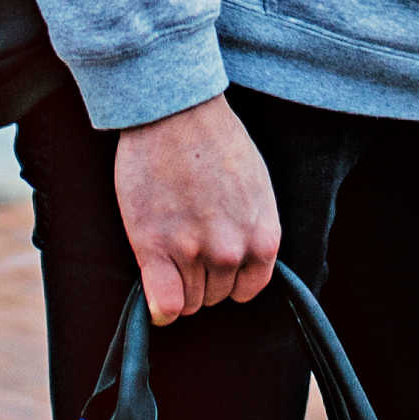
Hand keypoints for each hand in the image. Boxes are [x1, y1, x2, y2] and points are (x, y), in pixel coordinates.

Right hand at [114, 93, 280, 324]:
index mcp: (263, 237)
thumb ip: (253, 228)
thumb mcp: (256, 187)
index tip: (212, 262)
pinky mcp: (155, 249)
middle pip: (215, 296)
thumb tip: (241, 260)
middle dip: (200, 277)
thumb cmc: (215, 141)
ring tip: (167, 246)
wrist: (176, 112)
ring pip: (188, 302)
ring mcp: (194, 252)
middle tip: (184, 241)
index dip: (228, 278)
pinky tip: (156, 293)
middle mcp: (233, 251)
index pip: (248, 289)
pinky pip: (165, 304)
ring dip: (177, 284)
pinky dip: (160, 307)